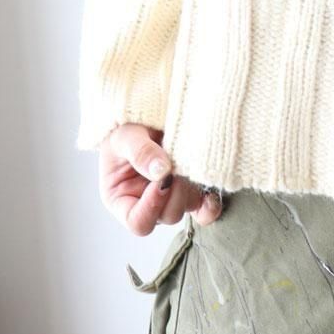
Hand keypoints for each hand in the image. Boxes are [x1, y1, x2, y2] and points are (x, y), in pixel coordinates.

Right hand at [98, 122, 223, 235]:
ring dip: (190, 188)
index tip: (160, 180)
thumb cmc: (126, 127)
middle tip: (176, 165)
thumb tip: (161, 171)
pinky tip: (211, 191)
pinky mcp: (191, 190)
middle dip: (175, 192)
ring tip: (185, 162)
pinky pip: (205, 209)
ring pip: (186, 208)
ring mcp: (171, 197)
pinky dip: (210, 204)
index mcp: (122, 199)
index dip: (152, 207)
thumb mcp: (125, 136)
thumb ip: (140, 152)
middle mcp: (148, 203)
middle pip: (167, 216)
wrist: (146, 111)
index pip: (138, 222)